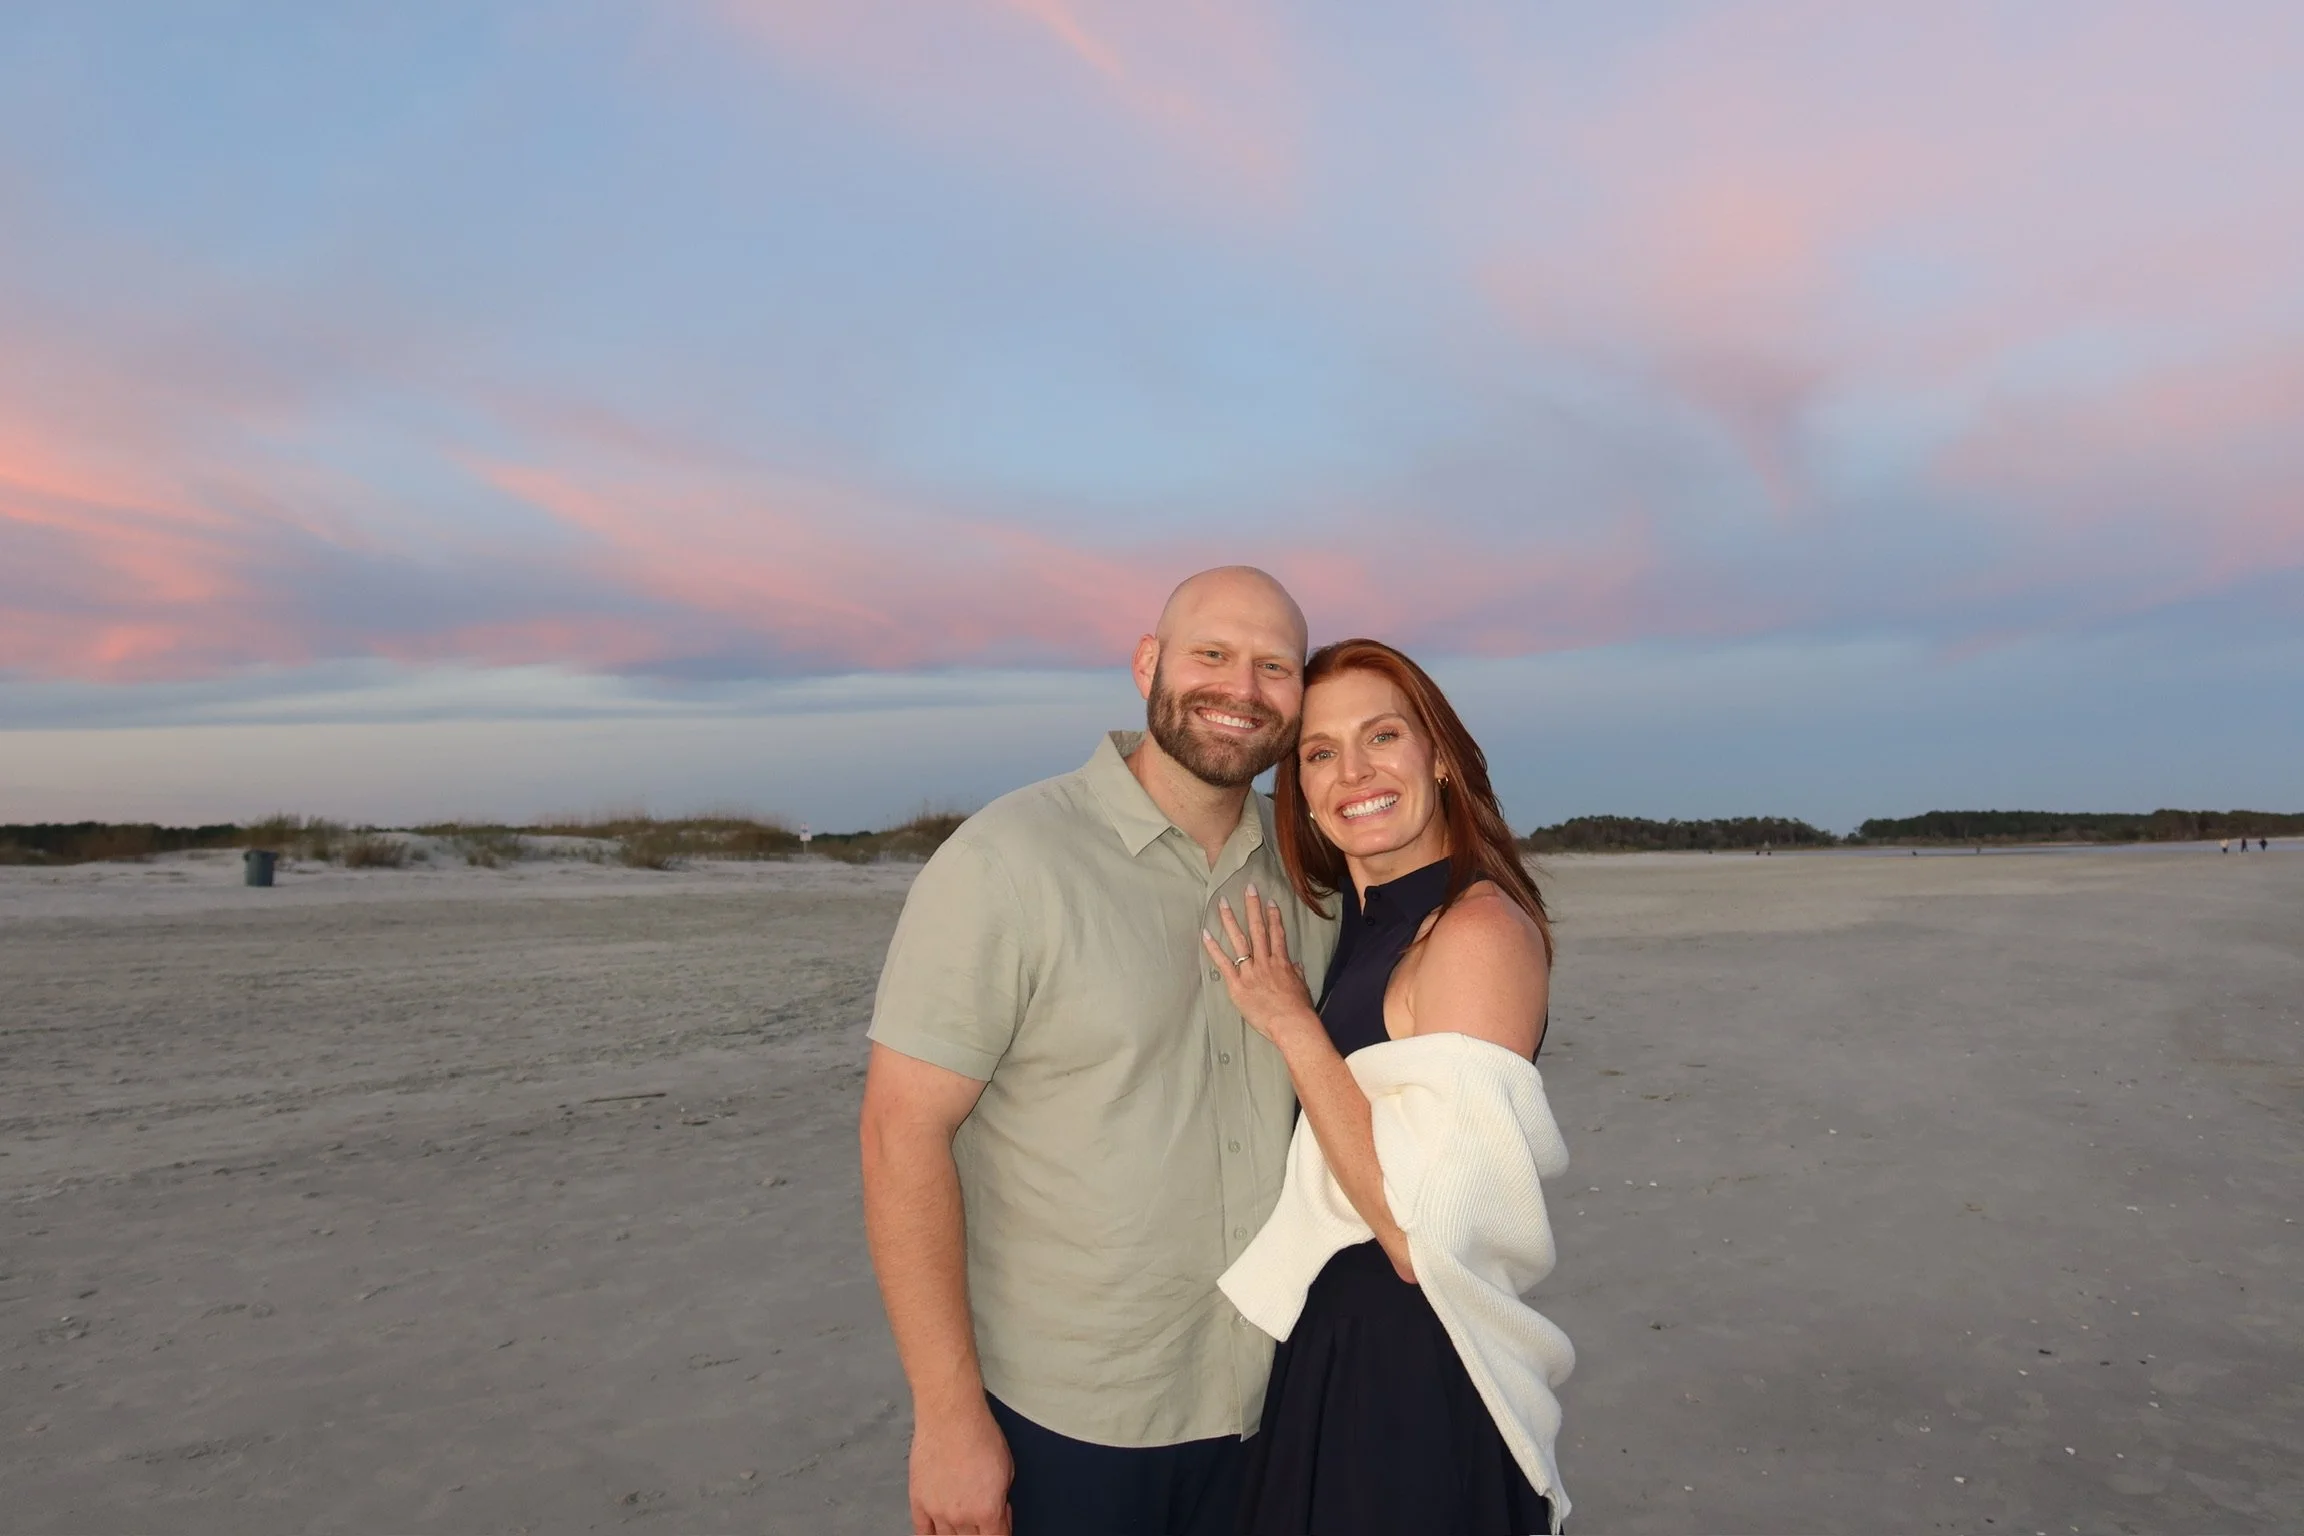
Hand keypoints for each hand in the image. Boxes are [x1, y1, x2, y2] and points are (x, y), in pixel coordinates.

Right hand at [908, 1399, 1013, 1533]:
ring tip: (961, 1517)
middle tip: (981, 1513)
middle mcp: (961, 1517)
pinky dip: (930, 1535)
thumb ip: (1000, 1498)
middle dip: (980, 1530)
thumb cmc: (980, 1435)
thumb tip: (996, 1508)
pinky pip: (922, 1531)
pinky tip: (937, 1532)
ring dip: (957, 1533)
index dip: (1001, 1530)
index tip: (1000, 1521)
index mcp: (988, 1511)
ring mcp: (937, 1511)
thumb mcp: (1007, 1469)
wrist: (951, 1417)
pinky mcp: (918, 1501)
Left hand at [1203, 884, 1317, 1044]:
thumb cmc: (1299, 1009)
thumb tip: (1295, 965)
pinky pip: (1223, 962)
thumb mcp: (1301, 987)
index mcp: (1281, 962)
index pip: (1277, 933)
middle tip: (1248, 889)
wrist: (1292, 1023)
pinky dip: (1213, 948)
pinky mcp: (1238, 984)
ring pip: (1239, 940)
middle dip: (1253, 907)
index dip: (1274, 916)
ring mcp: (1250, 971)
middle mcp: (1265, 961)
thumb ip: (1296, 973)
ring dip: (1230, 920)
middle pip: (1258, 929)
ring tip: (1222, 903)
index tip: (1270, 901)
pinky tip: (1205, 934)